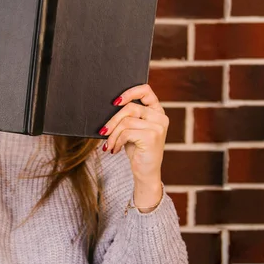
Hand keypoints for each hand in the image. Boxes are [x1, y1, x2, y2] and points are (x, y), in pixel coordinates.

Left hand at [99, 84, 167, 209]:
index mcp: (157, 111)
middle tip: (103, 132)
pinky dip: (116, 141)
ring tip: (109, 144)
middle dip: (113, 120)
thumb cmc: (137, 149)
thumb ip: (127, 117)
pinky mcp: (152, 136)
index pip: (146, 90)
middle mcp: (160, 117)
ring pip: (126, 121)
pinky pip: (126, 132)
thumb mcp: (132, 130)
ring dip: (112, 134)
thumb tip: (108, 107)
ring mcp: (158, 126)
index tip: (115, 102)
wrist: (146, 173)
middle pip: (130, 107)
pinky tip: (114, 149)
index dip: (129, 92)